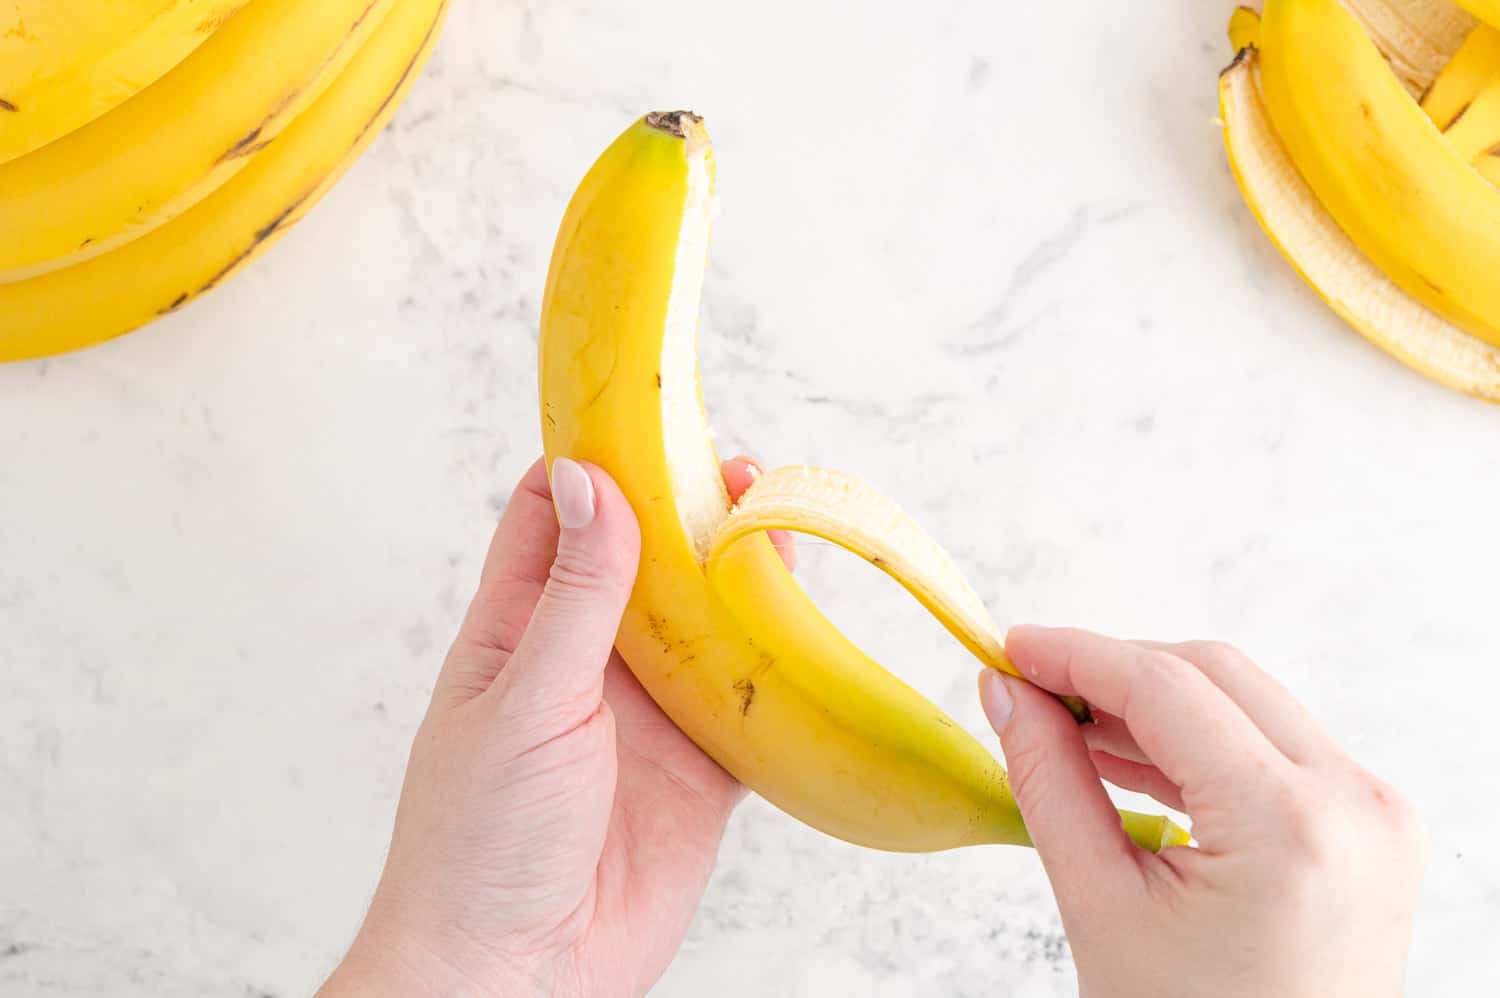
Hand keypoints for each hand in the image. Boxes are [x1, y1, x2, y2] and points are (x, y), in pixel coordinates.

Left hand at [320, 455, 792, 997]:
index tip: (647, 414)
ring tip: (784, 520)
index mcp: (520, 630)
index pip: (555, 516)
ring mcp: (648, 716)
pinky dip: (781, 670)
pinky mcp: (700, 772)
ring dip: (744, 578)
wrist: (516, 977)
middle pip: (647, 560)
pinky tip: (811, 625)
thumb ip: (572, 595)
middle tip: (743, 469)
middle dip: (690, 512)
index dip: (598, 462)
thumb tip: (589, 480)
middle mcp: (587, 662)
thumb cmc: (480, 840)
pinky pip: (750, 706)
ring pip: (708, 625)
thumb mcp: (525, 699)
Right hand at [979, 627, 1424, 997]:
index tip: (1010, 647)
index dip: (1076, 655)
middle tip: (1029, 684)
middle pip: (1214, 676)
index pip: (1167, 689)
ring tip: (1065, 723)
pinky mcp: (1368, 830)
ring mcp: (1373, 816)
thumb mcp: (1102, 908)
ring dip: (1153, 702)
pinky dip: (1197, 741)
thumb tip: (1007, 692)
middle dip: (1113, 670)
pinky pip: (1272, 747)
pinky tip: (1126, 753)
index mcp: (1292, 828)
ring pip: (1245, 702)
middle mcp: (1354, 805)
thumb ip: (1049, 781)